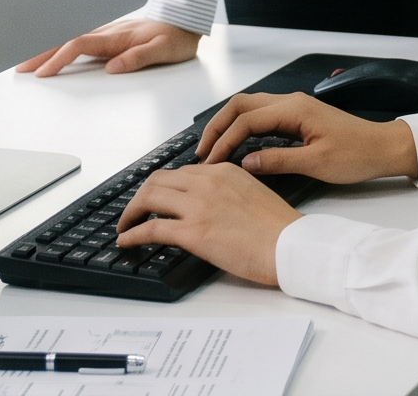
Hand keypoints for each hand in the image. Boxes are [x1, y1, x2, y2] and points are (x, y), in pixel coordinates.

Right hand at [15, 18, 199, 76]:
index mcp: (116, 37)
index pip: (79, 45)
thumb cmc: (176, 37)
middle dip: (42, 54)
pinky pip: (79, 40)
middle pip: (67, 41)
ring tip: (28, 62)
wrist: (185, 20)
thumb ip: (139, 57)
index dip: (59, 58)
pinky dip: (61, 46)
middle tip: (20, 68)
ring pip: (70, 39)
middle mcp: (108, 33)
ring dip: (48, 50)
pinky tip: (53, 53)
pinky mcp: (110, 36)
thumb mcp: (164, 50)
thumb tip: (113, 68)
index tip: (44, 73)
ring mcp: (108, 33)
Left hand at [117, 162, 299, 286]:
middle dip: (141, 196)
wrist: (291, 246)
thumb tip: (209, 205)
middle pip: (157, 180)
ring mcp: (198, 206)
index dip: (162, 187)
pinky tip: (126, 240)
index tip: (156, 199)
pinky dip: (132, 233)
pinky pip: (151, 229)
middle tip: (135, 211)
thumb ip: (228, 192)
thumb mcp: (253, 193)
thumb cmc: (280, 228)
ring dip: (131, 212)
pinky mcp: (193, 232)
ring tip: (126, 225)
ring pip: (148, 198)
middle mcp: (207, 182)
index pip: (180, 172)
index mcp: (224, 171)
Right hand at [194, 91, 417, 183]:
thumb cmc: (357, 155)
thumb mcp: (316, 164)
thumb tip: (244, 163)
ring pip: (250, 107)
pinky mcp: (298, 115)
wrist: (384, 147)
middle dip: (218, 126)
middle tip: (203, 152)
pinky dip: (244, 127)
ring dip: (229, 125)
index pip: (246, 120)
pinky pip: (262, 115)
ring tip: (214, 149)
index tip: (210, 162)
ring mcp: (295, 106)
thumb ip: (278, 161)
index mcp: (294, 109)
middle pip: (241, 105)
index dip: (224, 141)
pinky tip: (238, 145)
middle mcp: (291, 101)